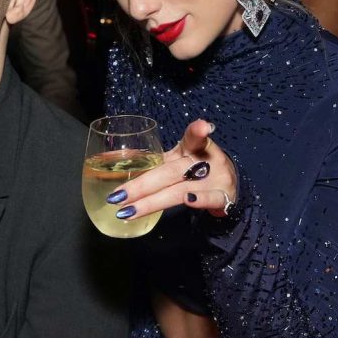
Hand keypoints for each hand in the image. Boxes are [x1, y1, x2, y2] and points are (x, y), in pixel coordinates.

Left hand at [107, 119, 237, 219]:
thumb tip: (110, 157)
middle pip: (170, 172)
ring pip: (180, 189)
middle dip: (141, 185)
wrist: (228, 186)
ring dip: (153, 202)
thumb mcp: (178, 159)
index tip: (203, 127)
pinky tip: (188, 201)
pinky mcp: (222, 197)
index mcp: (192, 148)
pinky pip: (209, 199)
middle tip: (117, 196)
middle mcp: (204, 162)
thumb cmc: (195, 169)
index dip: (197, 131)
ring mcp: (214, 180)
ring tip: (129, 211)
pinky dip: (199, 200)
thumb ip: (152, 159)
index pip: (193, 137)